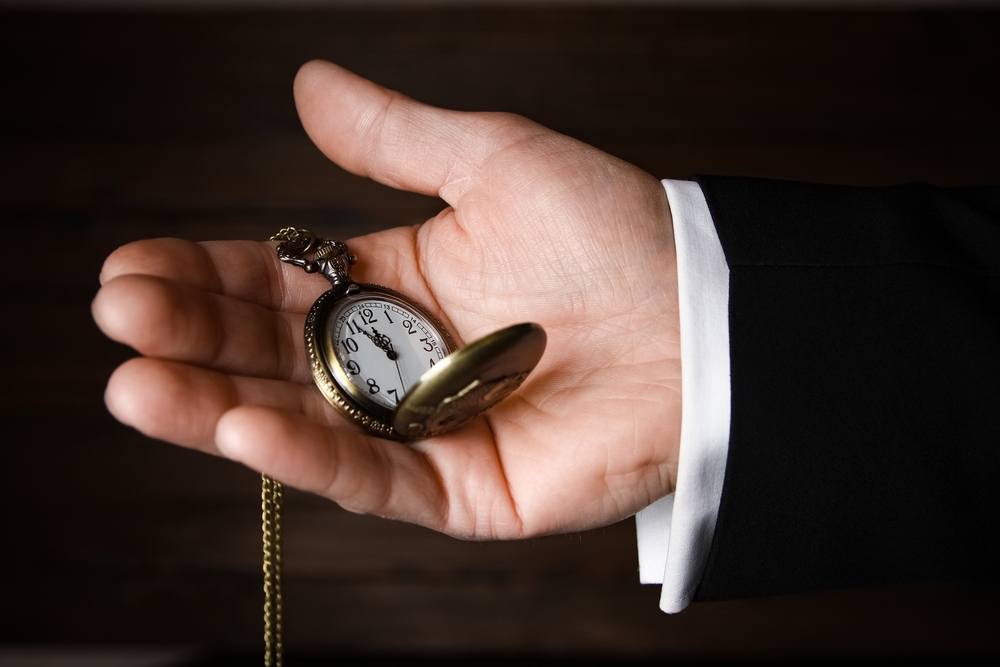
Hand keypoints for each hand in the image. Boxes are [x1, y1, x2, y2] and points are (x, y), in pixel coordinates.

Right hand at [92, 61, 680, 538]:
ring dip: (216, 405)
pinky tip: (242, 426)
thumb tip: (305, 84)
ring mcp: (426, 430)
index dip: (204, 272)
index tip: (132, 263)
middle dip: (192, 335)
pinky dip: (308, 458)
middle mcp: (401, 361)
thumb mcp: (493, 161)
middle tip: (119, 312)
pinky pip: (375, 477)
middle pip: (275, 355)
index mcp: (400, 285)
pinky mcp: (464, 490)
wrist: (708, 315)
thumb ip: (395, 138)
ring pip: (305, 424)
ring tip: (135, 381)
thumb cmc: (613, 231)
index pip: (278, 283)